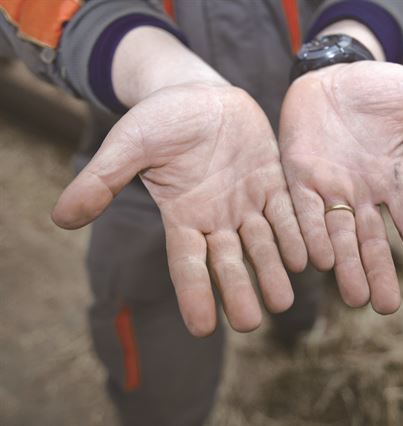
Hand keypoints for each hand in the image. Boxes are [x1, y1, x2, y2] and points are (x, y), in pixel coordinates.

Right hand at [52, 82, 306, 335]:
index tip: (202, 329)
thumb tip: (59, 217)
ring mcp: (247, 202)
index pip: (186, 264)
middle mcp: (217, 218)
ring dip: (273, 271)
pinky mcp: (272, 182)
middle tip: (252, 322)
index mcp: (182, 216)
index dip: (194, 294)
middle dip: (239, 290)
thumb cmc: (159, 119)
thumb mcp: (128, 145)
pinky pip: (287, 212)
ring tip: (284, 300)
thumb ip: (101, 181)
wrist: (198, 92)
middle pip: (229, 262)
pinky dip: (297, 233)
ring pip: (263, 244)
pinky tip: (308, 257)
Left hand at [279, 61, 402, 313]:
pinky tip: (317, 261)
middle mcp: (361, 193)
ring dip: (346, 266)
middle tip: (386, 307)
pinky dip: (310, 234)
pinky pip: (303, 210)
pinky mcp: (298, 175)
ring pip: (339, 235)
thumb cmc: (376, 88)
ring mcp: (329, 187)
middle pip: (372, 241)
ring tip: (356, 298)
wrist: (331, 72)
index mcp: (391, 179)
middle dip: (379, 273)